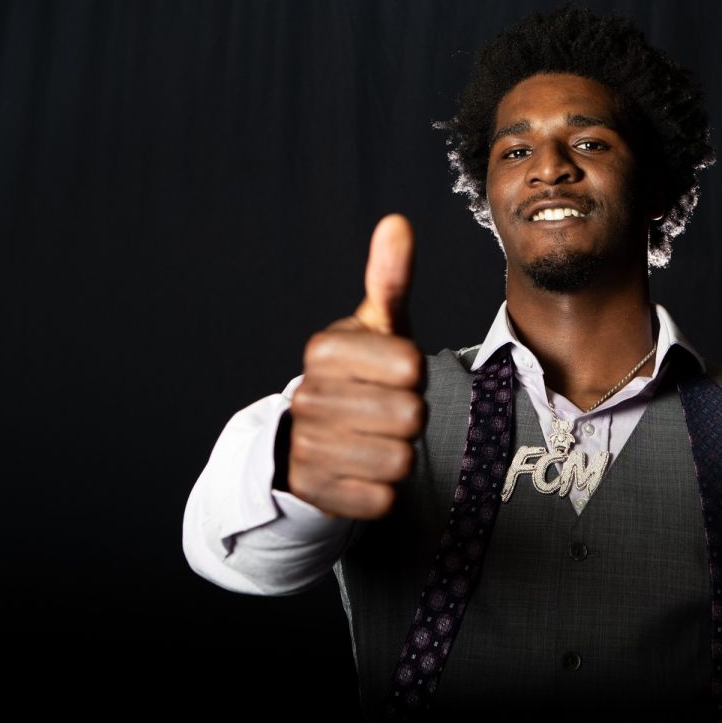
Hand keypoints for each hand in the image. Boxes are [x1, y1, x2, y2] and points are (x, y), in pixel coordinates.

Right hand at [287, 214, 423, 518]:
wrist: (312, 435)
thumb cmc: (361, 373)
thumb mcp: (377, 326)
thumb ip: (390, 278)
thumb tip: (398, 222)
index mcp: (323, 349)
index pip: (409, 365)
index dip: (414, 371)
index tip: (396, 371)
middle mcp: (307, 397)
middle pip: (409, 415)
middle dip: (411, 415)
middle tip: (389, 409)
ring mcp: (307, 447)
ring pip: (399, 460)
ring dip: (401, 454)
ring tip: (378, 438)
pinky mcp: (315, 493)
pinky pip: (381, 500)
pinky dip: (385, 490)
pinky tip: (366, 471)